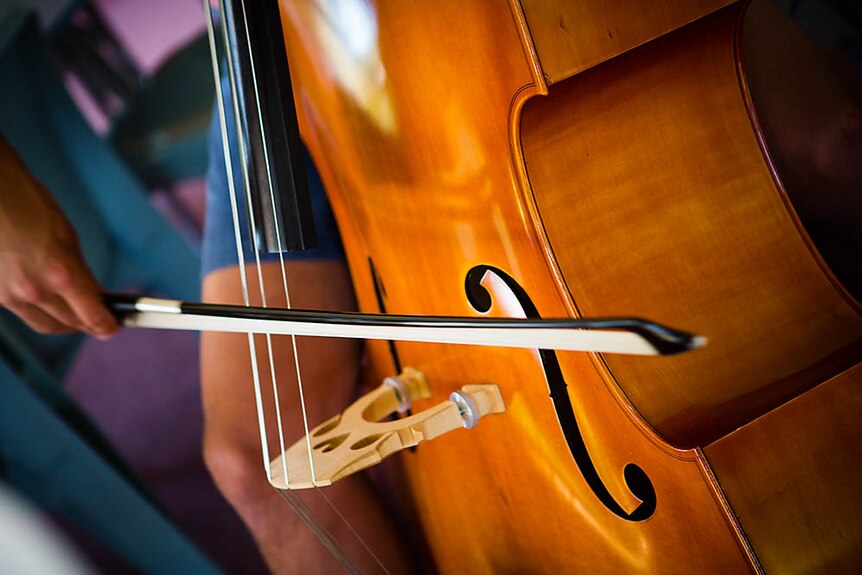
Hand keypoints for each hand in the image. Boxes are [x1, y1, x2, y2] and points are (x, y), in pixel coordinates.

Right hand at [0, 138, 117, 337]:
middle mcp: (34, 290)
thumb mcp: (67, 237)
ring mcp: (10, 294)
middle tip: (99, 321)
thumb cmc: (28, 205)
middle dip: (88, 325)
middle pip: (69, 324)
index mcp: (60, 273)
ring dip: (65, 323)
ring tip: (77, 314)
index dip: (106, 326)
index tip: (113, 328)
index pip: (91, 315)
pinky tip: (48, 300)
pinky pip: (23, 312)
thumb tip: (97, 295)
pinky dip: (40, 310)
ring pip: (45, 323)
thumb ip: (83, 273)